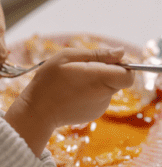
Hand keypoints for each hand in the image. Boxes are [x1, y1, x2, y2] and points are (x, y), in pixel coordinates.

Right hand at [17, 48, 134, 128]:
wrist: (37, 111)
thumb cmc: (48, 81)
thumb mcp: (67, 57)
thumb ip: (97, 54)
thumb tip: (121, 52)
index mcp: (100, 78)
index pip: (129, 74)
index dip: (122, 66)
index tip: (106, 62)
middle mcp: (104, 94)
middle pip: (118, 79)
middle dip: (105, 72)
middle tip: (82, 70)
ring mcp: (101, 106)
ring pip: (108, 88)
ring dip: (96, 82)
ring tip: (72, 83)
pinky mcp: (94, 113)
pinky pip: (99, 98)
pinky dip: (90, 93)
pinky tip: (72, 93)